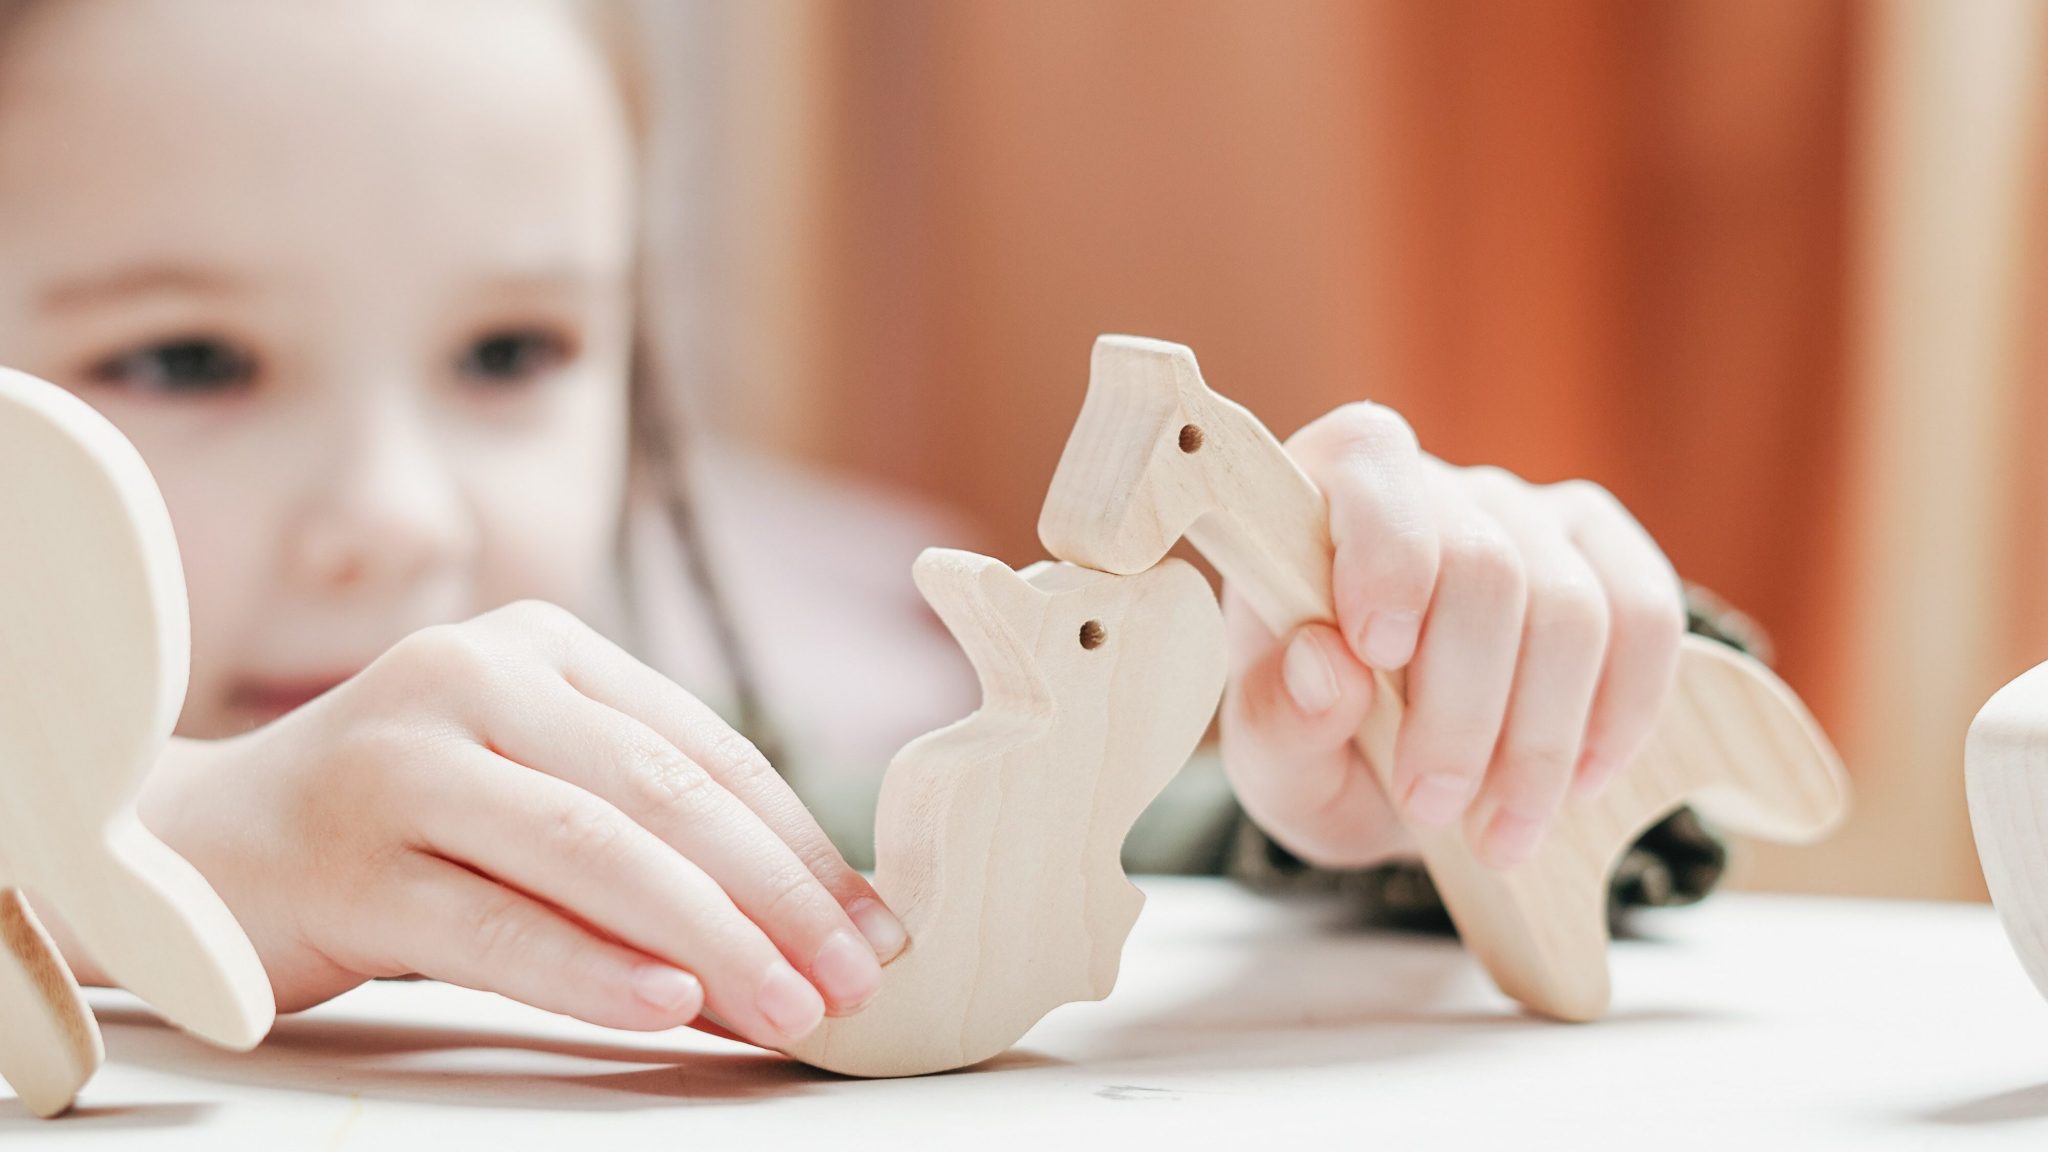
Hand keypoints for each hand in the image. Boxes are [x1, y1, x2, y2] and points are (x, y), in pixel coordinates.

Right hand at [133, 601, 906, 1047]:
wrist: (193, 847)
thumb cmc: (393, 828)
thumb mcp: (522, 794)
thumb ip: (640, 835)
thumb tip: (799, 931)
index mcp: (537, 649)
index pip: (702, 747)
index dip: (800, 842)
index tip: (875, 924)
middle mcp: (471, 680)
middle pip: (661, 793)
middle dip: (776, 895)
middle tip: (853, 979)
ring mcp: (400, 764)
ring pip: (589, 851)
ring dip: (709, 939)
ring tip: (788, 1007)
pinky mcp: (345, 863)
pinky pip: (492, 925)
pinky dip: (590, 967)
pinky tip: (668, 1004)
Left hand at [1218, 403, 1686, 870]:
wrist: (1405, 786)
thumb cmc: (1323, 753)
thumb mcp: (1277, 764)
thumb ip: (1278, 720)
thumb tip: (1325, 666)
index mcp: (1321, 501)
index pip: (1371, 461)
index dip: (1386, 551)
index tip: (1378, 652)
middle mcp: (1433, 488)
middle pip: (1483, 564)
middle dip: (1462, 708)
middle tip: (1433, 807)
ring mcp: (1530, 517)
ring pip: (1569, 606)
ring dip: (1540, 739)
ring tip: (1501, 831)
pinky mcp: (1610, 559)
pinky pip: (1648, 618)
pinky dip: (1620, 714)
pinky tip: (1579, 785)